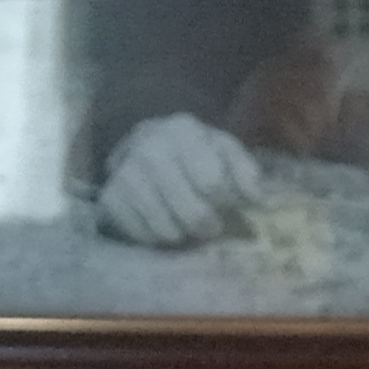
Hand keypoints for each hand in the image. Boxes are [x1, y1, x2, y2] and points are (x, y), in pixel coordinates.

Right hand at [96, 113, 262, 246]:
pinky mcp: (110, 198)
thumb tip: (258, 200)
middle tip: (211, 225)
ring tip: (186, 223)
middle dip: (208, 225)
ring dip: (183, 234)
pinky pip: (142, 236)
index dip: (225, 201)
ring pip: (167, 229)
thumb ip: (246, 171)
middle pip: (192, 212)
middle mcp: (150, 148)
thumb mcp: (224, 149)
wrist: (144, 145)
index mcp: (183, 131)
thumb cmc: (194, 151)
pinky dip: (156, 238)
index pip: (213, 183)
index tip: (225, 202)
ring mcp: (125, 174)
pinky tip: (162, 223)